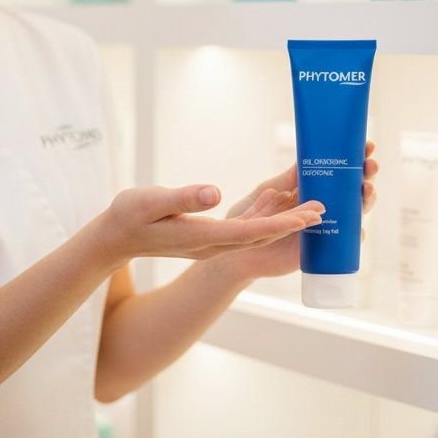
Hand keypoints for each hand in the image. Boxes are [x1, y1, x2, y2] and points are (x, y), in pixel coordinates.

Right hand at [96, 182, 322, 267]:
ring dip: (284, 221)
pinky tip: (276, 199)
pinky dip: (264, 216)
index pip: (250, 233)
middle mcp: (212, 244)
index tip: (307, 218)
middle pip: (261, 236)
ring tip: (310, 207)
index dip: (281, 225)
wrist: (114, 238)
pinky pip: (243, 228)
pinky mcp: (207, 236)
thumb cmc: (128, 216)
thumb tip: (215, 193)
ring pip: (256, 233)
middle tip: (324, 210)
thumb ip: (184, 197)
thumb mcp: (151, 201)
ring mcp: (210, 243)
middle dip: (293, 225)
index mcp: (202, 237)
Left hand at [217, 141, 379, 281]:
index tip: (367, 146)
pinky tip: (358, 228)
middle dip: (366, 175)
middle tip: (370, 165)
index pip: (339, 170)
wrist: (238, 250)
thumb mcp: (266, 192)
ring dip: (365, 201)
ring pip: (354, 212)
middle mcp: (323, 204)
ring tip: (367, 190)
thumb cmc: (250, 217)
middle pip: (353, 189)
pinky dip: (355, 236)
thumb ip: (284, 180)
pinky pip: (345, 243)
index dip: (355, 158)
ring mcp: (325, 226)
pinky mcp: (321, 248)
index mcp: (311, 187)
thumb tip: (301, 160)